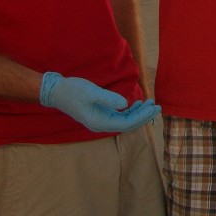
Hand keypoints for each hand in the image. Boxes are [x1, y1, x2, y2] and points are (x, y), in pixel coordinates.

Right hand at [39, 72, 159, 131]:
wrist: (57, 91)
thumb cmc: (73, 91)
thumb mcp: (91, 92)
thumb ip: (108, 98)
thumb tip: (125, 104)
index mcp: (99, 122)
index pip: (126, 124)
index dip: (142, 116)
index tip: (154, 108)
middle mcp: (101, 125)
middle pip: (128, 125)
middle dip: (144, 116)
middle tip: (158, 106)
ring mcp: (101, 120)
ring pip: (125, 121)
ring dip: (139, 113)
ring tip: (151, 103)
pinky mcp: (101, 114)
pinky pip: (119, 116)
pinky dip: (130, 111)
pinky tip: (138, 103)